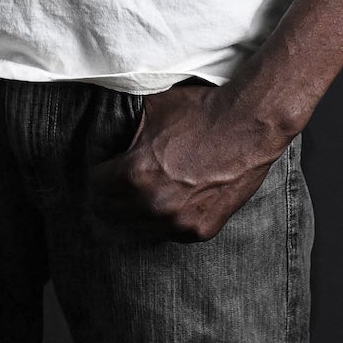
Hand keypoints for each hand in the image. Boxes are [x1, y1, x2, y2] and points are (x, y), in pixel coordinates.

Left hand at [89, 83, 279, 242]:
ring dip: (136, 213)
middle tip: (115, 186)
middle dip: (110, 197)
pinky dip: (167, 220)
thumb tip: (105, 123)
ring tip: (142, 196)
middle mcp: (153, 205)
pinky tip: (171, 202)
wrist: (248, 125)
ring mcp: (178, 222)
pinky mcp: (201, 230)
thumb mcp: (153, 109)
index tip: (102, 171)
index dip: (97, 175)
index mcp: (135, 174)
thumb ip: (125, 126)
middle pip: (111, 213)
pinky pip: (171, 232)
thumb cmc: (200, 112)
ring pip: (139, 228)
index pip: (95, 188)